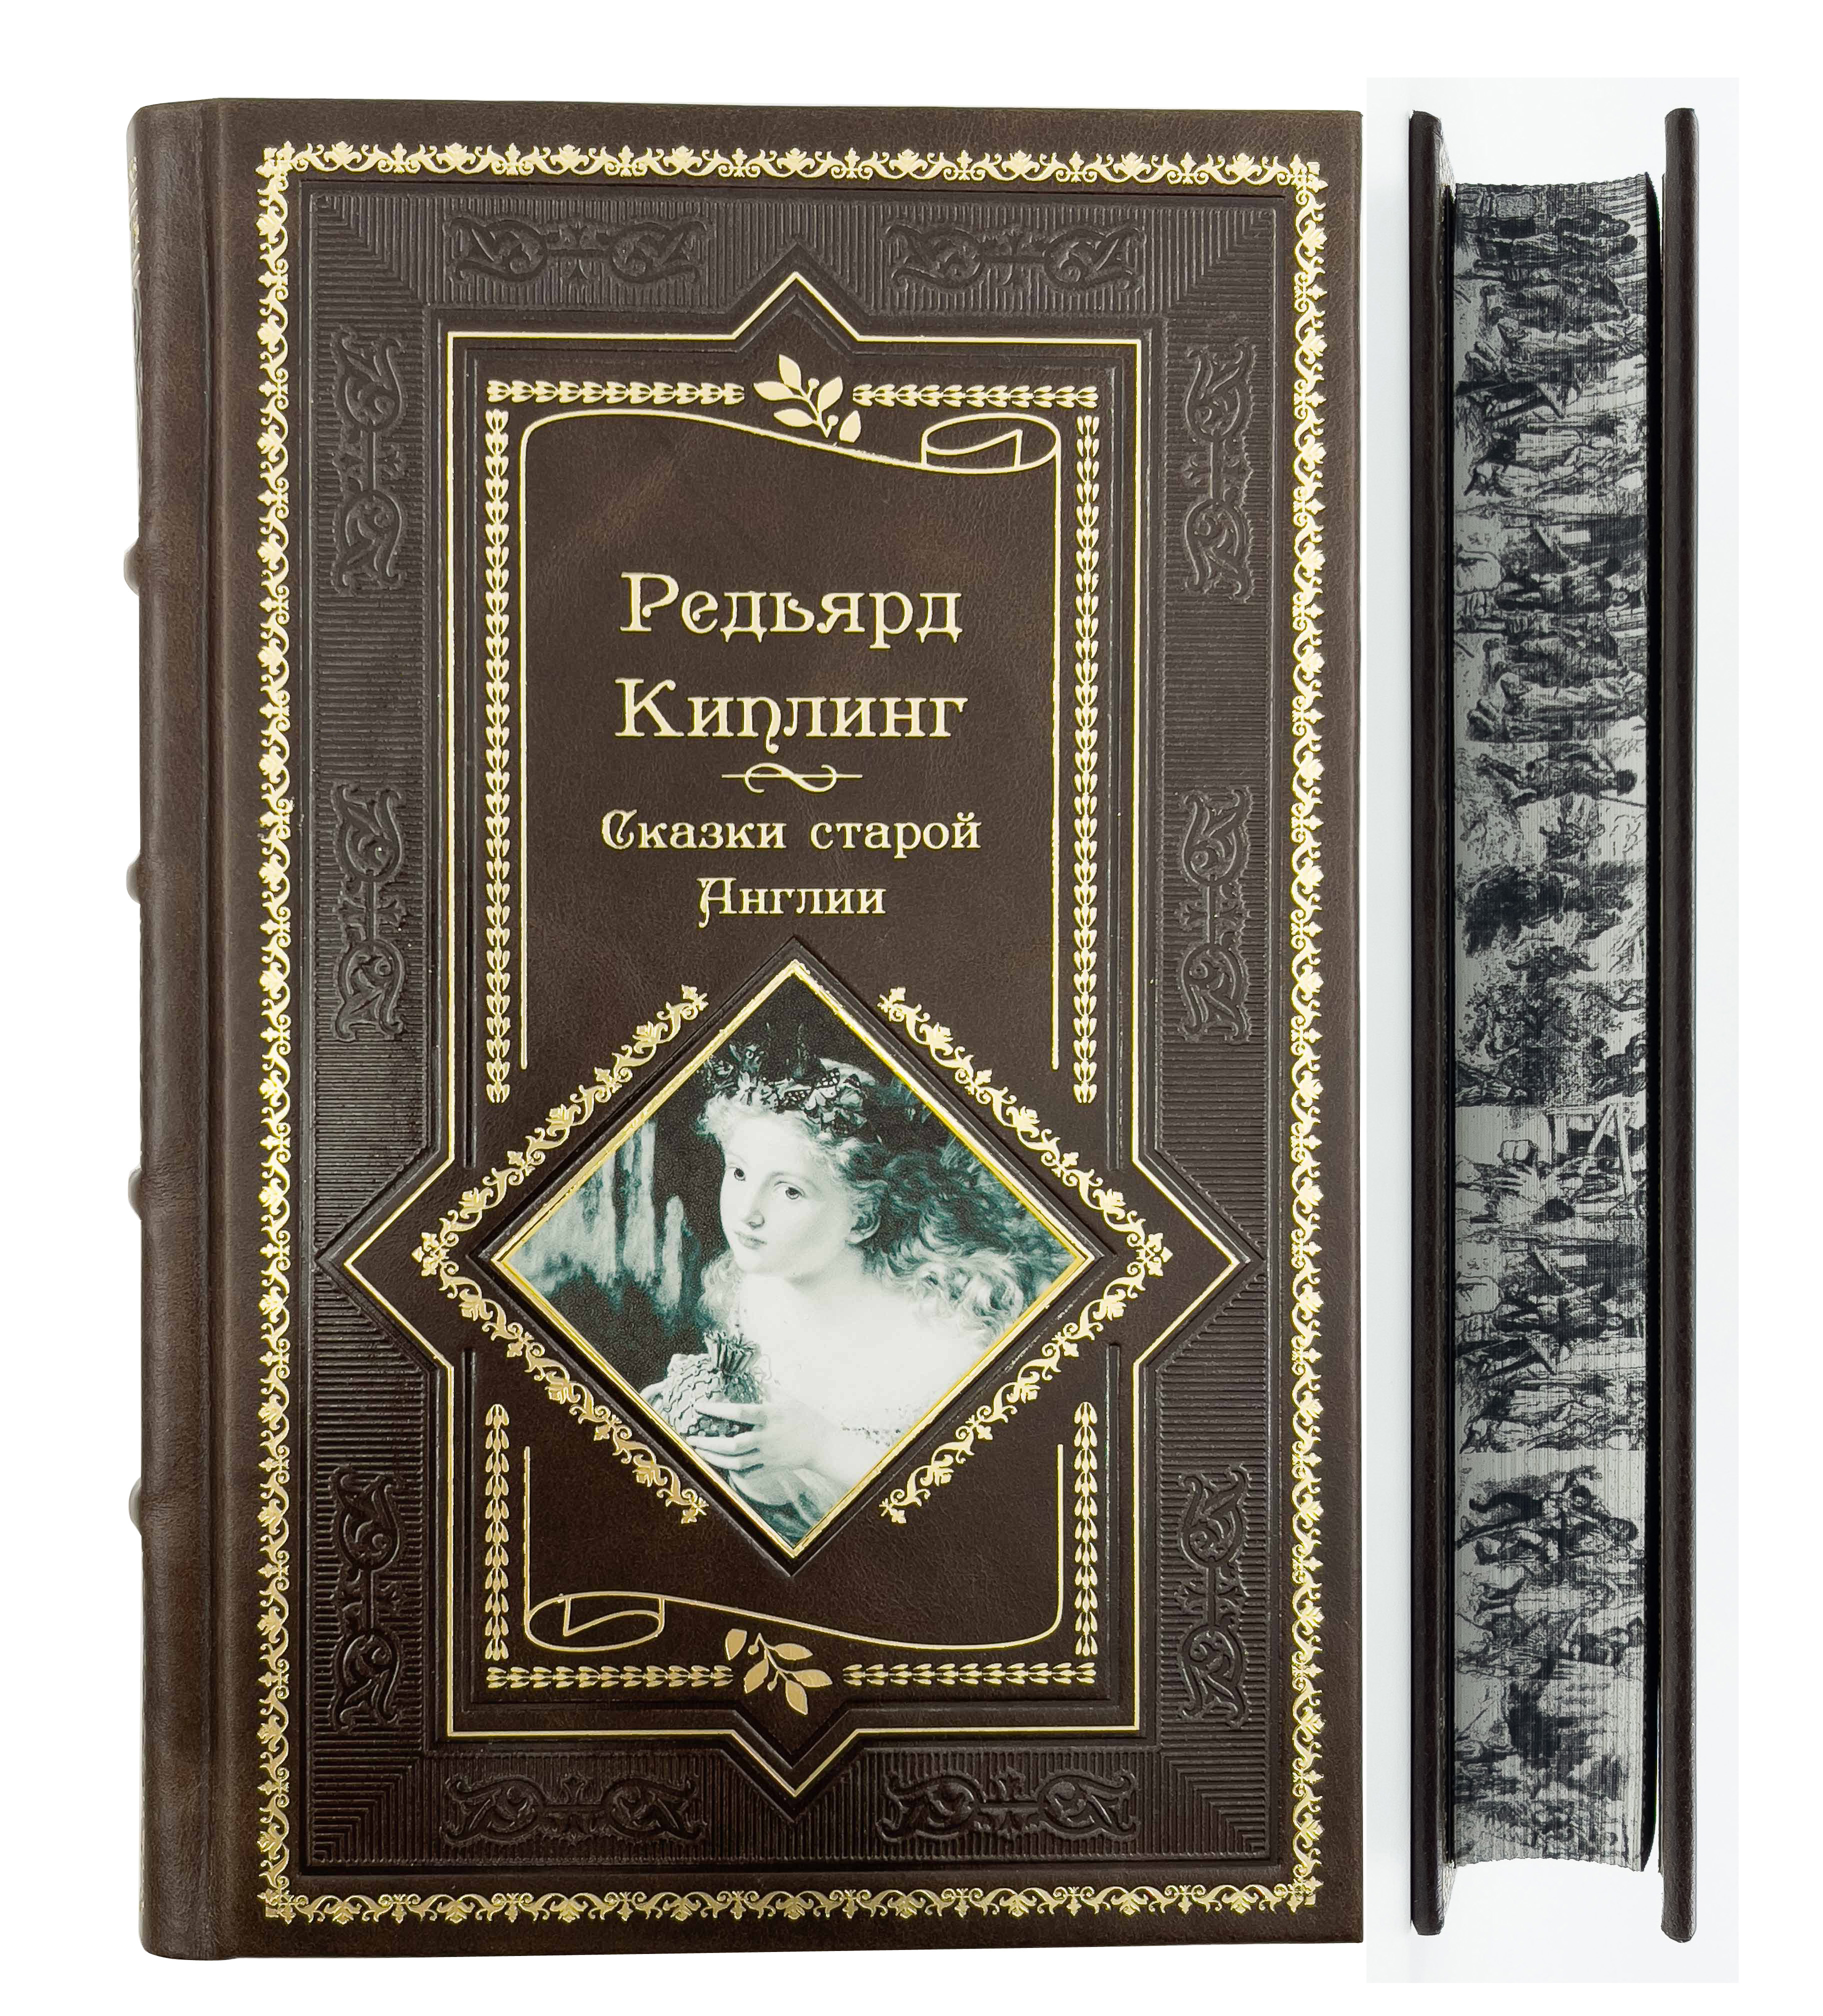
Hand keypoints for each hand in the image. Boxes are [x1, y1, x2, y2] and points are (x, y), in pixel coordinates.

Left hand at [686, 1394, 841, 1479]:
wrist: (823, 1446)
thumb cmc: (806, 1418)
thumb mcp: (788, 1399)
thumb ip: (768, 1390)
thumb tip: (749, 1376)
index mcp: (770, 1416)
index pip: (739, 1412)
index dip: (717, 1409)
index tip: (699, 1406)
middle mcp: (766, 1437)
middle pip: (732, 1445)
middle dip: (709, 1444)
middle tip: (692, 1439)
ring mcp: (768, 1456)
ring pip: (736, 1463)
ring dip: (715, 1459)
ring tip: (700, 1453)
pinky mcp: (770, 1468)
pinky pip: (747, 1473)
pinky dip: (732, 1471)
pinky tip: (720, 1465)